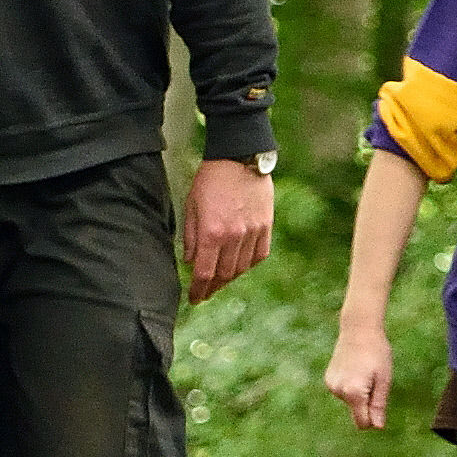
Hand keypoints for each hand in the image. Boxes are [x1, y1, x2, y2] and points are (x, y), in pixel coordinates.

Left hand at [185, 156, 276, 302]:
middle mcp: (233, 237)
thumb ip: (190, 236)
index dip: (198, 290)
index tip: (194, 298)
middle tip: (205, 293)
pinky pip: (259, 255)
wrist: (240, 157)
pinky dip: (249, 264)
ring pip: (242, 268)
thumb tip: (190, 261)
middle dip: (212, 288)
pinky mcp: (266, 225)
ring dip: (229, 278)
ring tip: (221, 281)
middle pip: (223, 275)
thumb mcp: (191, 206)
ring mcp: (252, 232)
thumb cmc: (211, 179)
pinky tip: (241, 265)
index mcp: (211, 233)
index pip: (204, 273)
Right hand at [324, 311, 396, 433]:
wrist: (358, 329)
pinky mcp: (328, 379)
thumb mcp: (384, 379)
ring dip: (359, 394)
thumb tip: (377, 427)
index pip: (362, 423)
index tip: (380, 406)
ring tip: (365, 372)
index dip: (373, 420)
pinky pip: (343, 392)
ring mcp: (331, 385)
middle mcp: (338, 391)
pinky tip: (356, 369)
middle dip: (367, 404)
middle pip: (356, 412)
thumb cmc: (377, 353)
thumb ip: (379, 404)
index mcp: (354, 392)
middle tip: (375, 380)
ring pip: (350, 402)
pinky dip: (351, 387)